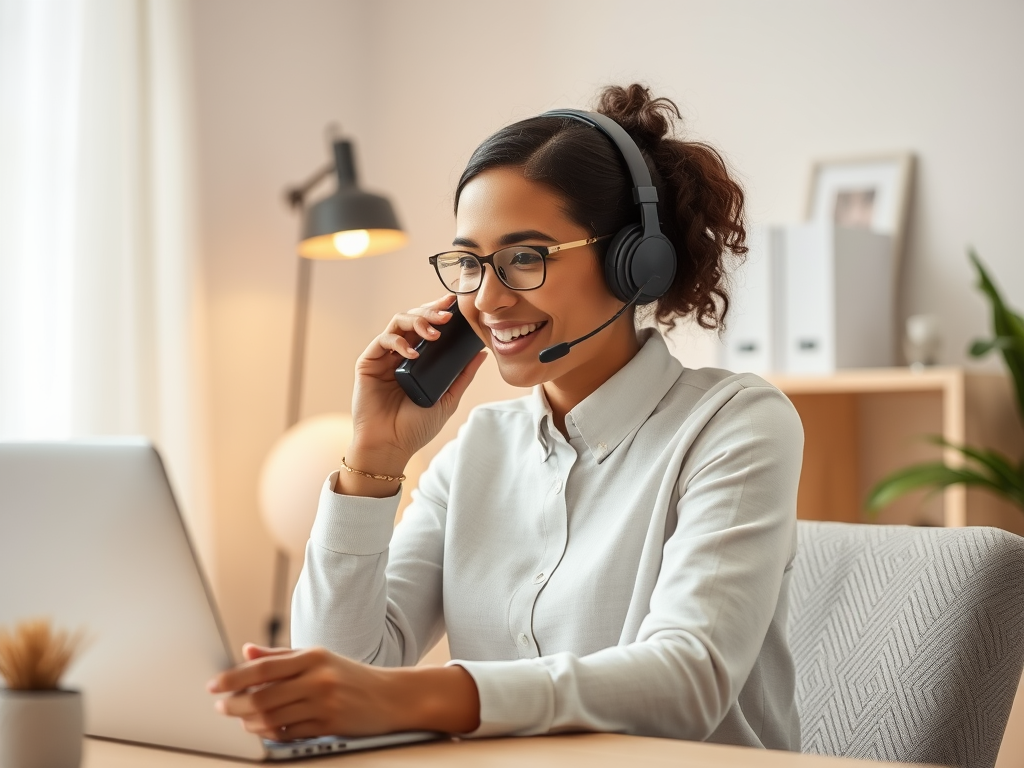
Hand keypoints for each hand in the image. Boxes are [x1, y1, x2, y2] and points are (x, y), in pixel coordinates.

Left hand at [208, 644, 479, 739]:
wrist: (391, 696)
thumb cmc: (350, 676)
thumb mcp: (319, 658)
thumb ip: (281, 656)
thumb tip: (246, 651)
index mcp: (313, 656)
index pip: (264, 667)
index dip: (234, 678)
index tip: (214, 686)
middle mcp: (318, 678)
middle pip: (263, 696)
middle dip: (236, 705)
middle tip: (222, 707)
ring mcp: (324, 704)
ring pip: (273, 718)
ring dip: (250, 721)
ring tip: (242, 719)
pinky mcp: (329, 725)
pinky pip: (289, 733)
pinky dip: (270, 733)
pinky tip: (263, 729)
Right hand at [349, 295, 486, 472]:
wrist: (391, 445)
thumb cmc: (416, 427)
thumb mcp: (448, 398)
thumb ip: (462, 375)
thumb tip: (481, 353)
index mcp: (418, 359)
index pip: (427, 327)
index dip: (438, 313)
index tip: (455, 305)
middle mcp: (400, 354)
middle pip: (413, 319)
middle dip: (430, 312)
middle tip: (447, 315)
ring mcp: (383, 357)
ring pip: (397, 323)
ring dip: (417, 321)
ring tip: (433, 333)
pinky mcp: (368, 363)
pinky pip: (382, 341)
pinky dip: (399, 342)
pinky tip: (413, 353)